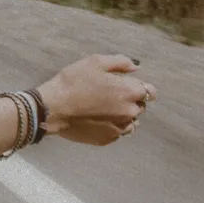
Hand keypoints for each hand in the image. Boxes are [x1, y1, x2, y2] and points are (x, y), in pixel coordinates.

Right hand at [35, 54, 156, 145]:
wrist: (52, 108)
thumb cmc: (73, 82)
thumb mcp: (95, 62)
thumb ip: (121, 62)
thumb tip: (136, 67)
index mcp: (130, 92)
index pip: (151, 92)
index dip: (139, 87)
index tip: (126, 85)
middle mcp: (129, 112)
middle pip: (140, 107)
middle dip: (130, 101)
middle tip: (108, 95)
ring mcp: (119, 128)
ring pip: (130, 122)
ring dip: (122, 115)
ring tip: (103, 109)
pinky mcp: (107, 139)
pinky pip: (116, 132)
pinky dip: (110, 126)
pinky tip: (96, 119)